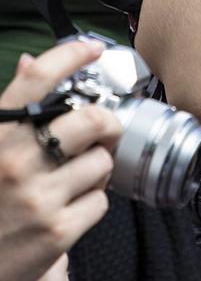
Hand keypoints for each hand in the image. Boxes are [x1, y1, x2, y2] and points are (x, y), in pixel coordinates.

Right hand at [0, 39, 122, 280]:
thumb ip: (12, 110)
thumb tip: (29, 61)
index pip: (37, 78)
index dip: (70, 54)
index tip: (92, 48)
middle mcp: (15, 162)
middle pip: (92, 119)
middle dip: (107, 124)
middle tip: (102, 133)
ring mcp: (37, 197)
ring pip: (101, 162)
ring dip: (97, 170)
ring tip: (76, 180)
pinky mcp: (55, 232)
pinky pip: (100, 201)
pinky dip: (92, 204)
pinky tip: (69, 210)